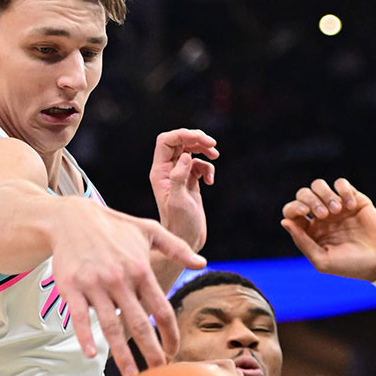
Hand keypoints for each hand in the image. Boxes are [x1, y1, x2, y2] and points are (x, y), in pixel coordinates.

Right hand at [49, 198, 205, 375]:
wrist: (71, 217)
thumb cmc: (114, 225)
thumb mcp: (149, 229)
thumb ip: (177, 248)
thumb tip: (202, 264)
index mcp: (141, 269)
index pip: (162, 309)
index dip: (170, 334)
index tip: (174, 351)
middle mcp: (120, 279)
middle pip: (140, 323)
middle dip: (151, 351)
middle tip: (160, 373)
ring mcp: (95, 284)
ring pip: (111, 326)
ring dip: (121, 354)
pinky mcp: (71, 287)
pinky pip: (79, 317)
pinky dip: (85, 337)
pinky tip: (92, 355)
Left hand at [149, 129, 217, 251]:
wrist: (187, 241)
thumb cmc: (180, 224)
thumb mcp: (179, 201)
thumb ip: (179, 177)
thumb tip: (185, 156)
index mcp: (159, 172)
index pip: (166, 141)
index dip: (182, 134)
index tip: (201, 139)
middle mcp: (167, 171)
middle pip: (179, 142)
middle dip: (196, 139)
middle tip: (212, 145)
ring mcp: (179, 176)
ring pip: (190, 151)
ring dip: (204, 150)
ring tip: (215, 156)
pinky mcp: (190, 183)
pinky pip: (199, 165)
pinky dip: (208, 168)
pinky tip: (211, 182)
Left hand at [280, 178, 375, 281]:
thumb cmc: (352, 266)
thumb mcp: (322, 260)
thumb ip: (302, 242)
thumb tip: (284, 222)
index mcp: (311, 232)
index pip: (292, 212)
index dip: (294, 208)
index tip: (304, 213)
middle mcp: (322, 218)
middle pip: (303, 194)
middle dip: (310, 200)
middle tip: (325, 215)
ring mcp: (338, 207)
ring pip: (319, 185)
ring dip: (325, 194)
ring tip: (337, 210)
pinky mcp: (355, 199)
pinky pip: (341, 183)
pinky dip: (343, 190)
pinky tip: (351, 205)